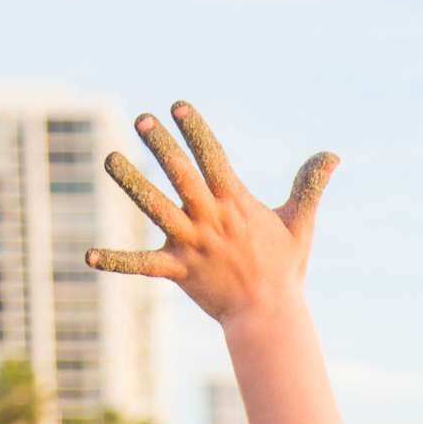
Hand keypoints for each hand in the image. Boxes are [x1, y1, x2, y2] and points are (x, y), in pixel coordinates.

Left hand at [86, 101, 337, 325]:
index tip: (178, 106)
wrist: (270, 317)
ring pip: (157, 209)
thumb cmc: (284, 269)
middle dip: (162, 147)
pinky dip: (116, 262)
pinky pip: (142, 265)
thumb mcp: (300, 224)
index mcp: (236, 204)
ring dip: (133, 184)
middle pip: (182, 176)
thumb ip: (310, 186)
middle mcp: (211, 220)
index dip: (196, 130)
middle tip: (143, 120)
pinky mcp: (178, 272)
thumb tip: (333, 155)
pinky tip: (89, 257)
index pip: (212, 158)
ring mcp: (192, 245)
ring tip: (110, 158)